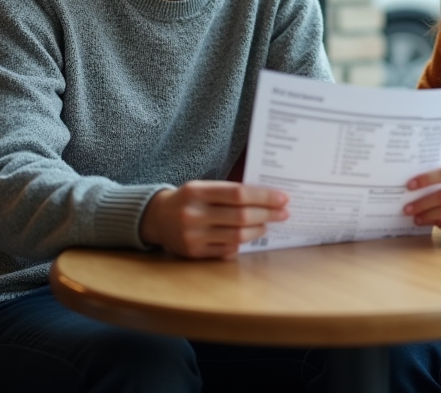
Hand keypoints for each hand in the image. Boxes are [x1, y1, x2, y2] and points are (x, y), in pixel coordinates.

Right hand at [139, 181, 288, 257]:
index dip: (264, 197)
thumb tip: (266, 198)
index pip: (238, 194)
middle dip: (267, 214)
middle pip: (241, 216)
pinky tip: (249, 237)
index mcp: (197, 191)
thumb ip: (229, 191)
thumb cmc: (189, 200)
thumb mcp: (203, 187)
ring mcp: (193, 236)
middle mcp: (193, 214)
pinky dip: (241, 244)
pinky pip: (226, 251)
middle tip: (283, 213)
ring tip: (267, 225)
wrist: (157, 218)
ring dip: (258, 230)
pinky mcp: (193, 253)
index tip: (283, 198)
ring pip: (236, 236)